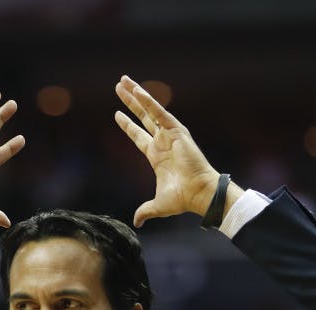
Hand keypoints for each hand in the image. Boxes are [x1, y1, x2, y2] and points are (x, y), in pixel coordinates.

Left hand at [115, 75, 225, 227]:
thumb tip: (136, 222)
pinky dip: (149, 102)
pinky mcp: (177, 131)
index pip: (138, 136)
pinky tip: (137, 91)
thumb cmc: (183, 199)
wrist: (198, 194)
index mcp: (157, 156)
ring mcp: (169, 135)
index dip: (127, 126)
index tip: (116, 114)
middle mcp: (162, 142)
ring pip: (149, 110)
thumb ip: (145, 210)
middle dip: (130, 103)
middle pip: (142, 117)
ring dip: (136, 95)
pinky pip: (160, 113)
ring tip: (124, 81)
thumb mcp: (157, 205)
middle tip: (119, 87)